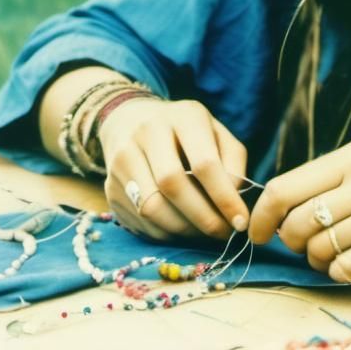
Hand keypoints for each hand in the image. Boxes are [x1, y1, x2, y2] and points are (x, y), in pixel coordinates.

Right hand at [99, 97, 249, 241]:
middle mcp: (148, 132)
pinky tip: (180, 229)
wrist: (131, 120)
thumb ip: (233, 161)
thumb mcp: (215, 132)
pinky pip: (138, 220)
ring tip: (203, 232)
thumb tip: (235, 202)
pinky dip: (164, 232)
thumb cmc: (186, 131)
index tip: (240, 221)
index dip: (223, 197)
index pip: (204, 163)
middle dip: (202, 217)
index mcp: (183, 116)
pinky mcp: (110, 185)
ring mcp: (123, 158)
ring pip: (151, 207)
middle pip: (173, 185)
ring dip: (182, 229)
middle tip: (221, 233)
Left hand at [247, 138, 350, 281]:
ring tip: (336, 254)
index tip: (258, 231)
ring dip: (319, 260)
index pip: (286, 185)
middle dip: (292, 242)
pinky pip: (345, 267)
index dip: (263, 214)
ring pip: (318, 248)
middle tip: (306, 246)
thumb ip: (341, 176)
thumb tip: (290, 202)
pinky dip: (341, 273)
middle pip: (296, 221)